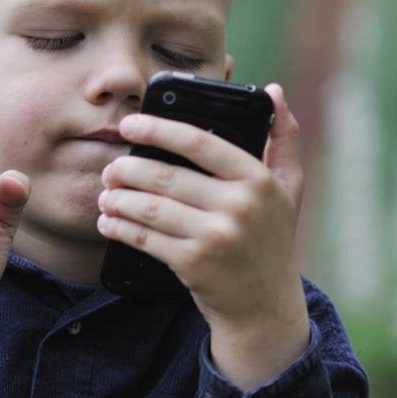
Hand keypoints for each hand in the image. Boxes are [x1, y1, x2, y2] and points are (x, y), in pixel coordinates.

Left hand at [97, 84, 308, 389]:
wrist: (265, 307)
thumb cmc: (272, 242)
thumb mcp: (290, 189)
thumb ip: (284, 138)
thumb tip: (273, 90)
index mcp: (258, 179)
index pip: (199, 142)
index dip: (158, 129)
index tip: (129, 125)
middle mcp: (238, 205)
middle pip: (166, 176)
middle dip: (127, 169)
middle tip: (110, 168)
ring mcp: (214, 236)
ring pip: (150, 208)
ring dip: (119, 199)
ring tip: (106, 193)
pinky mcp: (193, 263)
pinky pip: (146, 238)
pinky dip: (121, 228)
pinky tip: (109, 222)